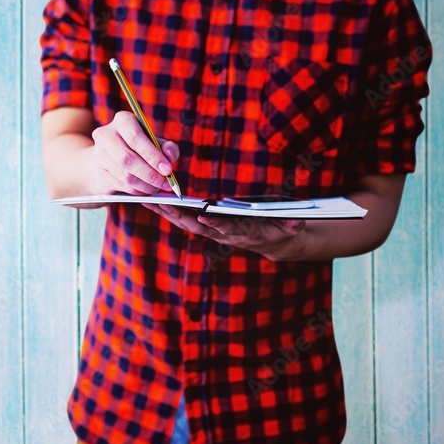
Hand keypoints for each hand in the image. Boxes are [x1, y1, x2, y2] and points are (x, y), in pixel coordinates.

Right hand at [90, 111, 179, 194]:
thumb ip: (167, 147)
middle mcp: (105, 135)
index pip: (135, 138)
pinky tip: (145, 190)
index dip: (152, 155)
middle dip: (150, 175)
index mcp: (122, 120)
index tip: (167, 170)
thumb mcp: (155, 142)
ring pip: (124, 175)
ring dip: (144, 185)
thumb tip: (169, 155)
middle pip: (127, 159)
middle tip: (165, 184)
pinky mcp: (98, 173)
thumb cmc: (139, 147)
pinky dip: (136, 191)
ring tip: (157, 188)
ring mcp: (98, 155)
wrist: (112, 157)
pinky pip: (119, 185)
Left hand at [143, 204, 306, 260]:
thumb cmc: (282, 230)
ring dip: (166, 212)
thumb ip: (291, 225)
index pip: (228, 228)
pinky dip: (168, 211)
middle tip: (162, 202)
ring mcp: (213, 232)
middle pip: (197, 226)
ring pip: (185, 223)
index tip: (204, 216)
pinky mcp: (207, 227)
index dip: (216, 223)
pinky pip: (184, 220)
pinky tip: (152, 201)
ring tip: (147, 198)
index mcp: (244, 233)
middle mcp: (224, 235)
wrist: (275, 244)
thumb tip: (295, 222)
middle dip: (179, 215)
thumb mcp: (291, 228)